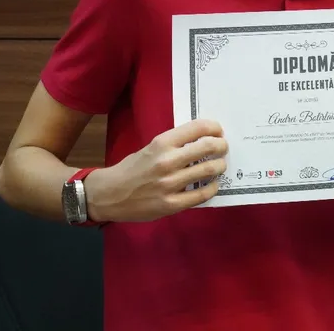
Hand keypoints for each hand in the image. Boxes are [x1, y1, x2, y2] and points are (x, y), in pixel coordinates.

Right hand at [85, 119, 227, 222]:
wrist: (109, 194)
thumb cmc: (132, 168)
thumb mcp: (150, 148)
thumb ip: (173, 144)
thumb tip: (202, 140)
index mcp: (161, 143)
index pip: (197, 128)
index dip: (214, 128)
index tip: (218, 131)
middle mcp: (167, 161)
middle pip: (208, 147)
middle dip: (221, 146)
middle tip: (223, 147)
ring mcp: (170, 184)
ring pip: (208, 170)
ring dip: (219, 166)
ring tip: (219, 165)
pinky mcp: (171, 204)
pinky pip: (201, 195)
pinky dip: (212, 188)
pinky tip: (213, 185)